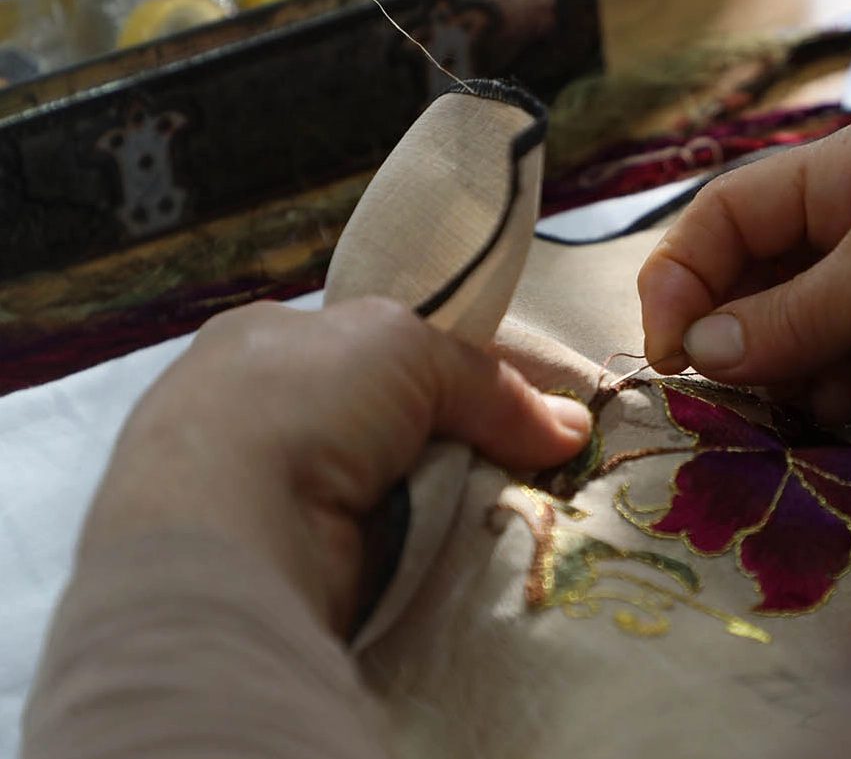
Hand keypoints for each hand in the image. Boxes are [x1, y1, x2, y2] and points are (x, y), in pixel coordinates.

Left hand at [80, 297, 591, 633]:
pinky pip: (365, 550)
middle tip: (521, 465)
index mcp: (264, 342)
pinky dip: (407, 553)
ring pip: (379, 491)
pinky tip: (450, 557)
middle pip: (382, 424)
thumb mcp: (409, 348)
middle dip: (445, 444)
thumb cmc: (301, 401)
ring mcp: (255, 493)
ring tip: (502, 514)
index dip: (438, 372)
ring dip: (433, 503)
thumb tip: (570, 428)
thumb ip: (490, 383)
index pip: (368, 350)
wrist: (223, 524)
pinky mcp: (270, 564)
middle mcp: (252, 412)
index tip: (504, 404)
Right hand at [639, 108, 850, 450]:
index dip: (686, 271)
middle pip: (756, 274)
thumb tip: (700, 352)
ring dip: (773, 369)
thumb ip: (788, 314)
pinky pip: (834, 374)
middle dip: (728, 327)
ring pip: (790, 331)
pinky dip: (819, 395)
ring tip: (783, 401)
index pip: (735, 211)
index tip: (666, 345)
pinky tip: (837, 411)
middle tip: (706, 384)